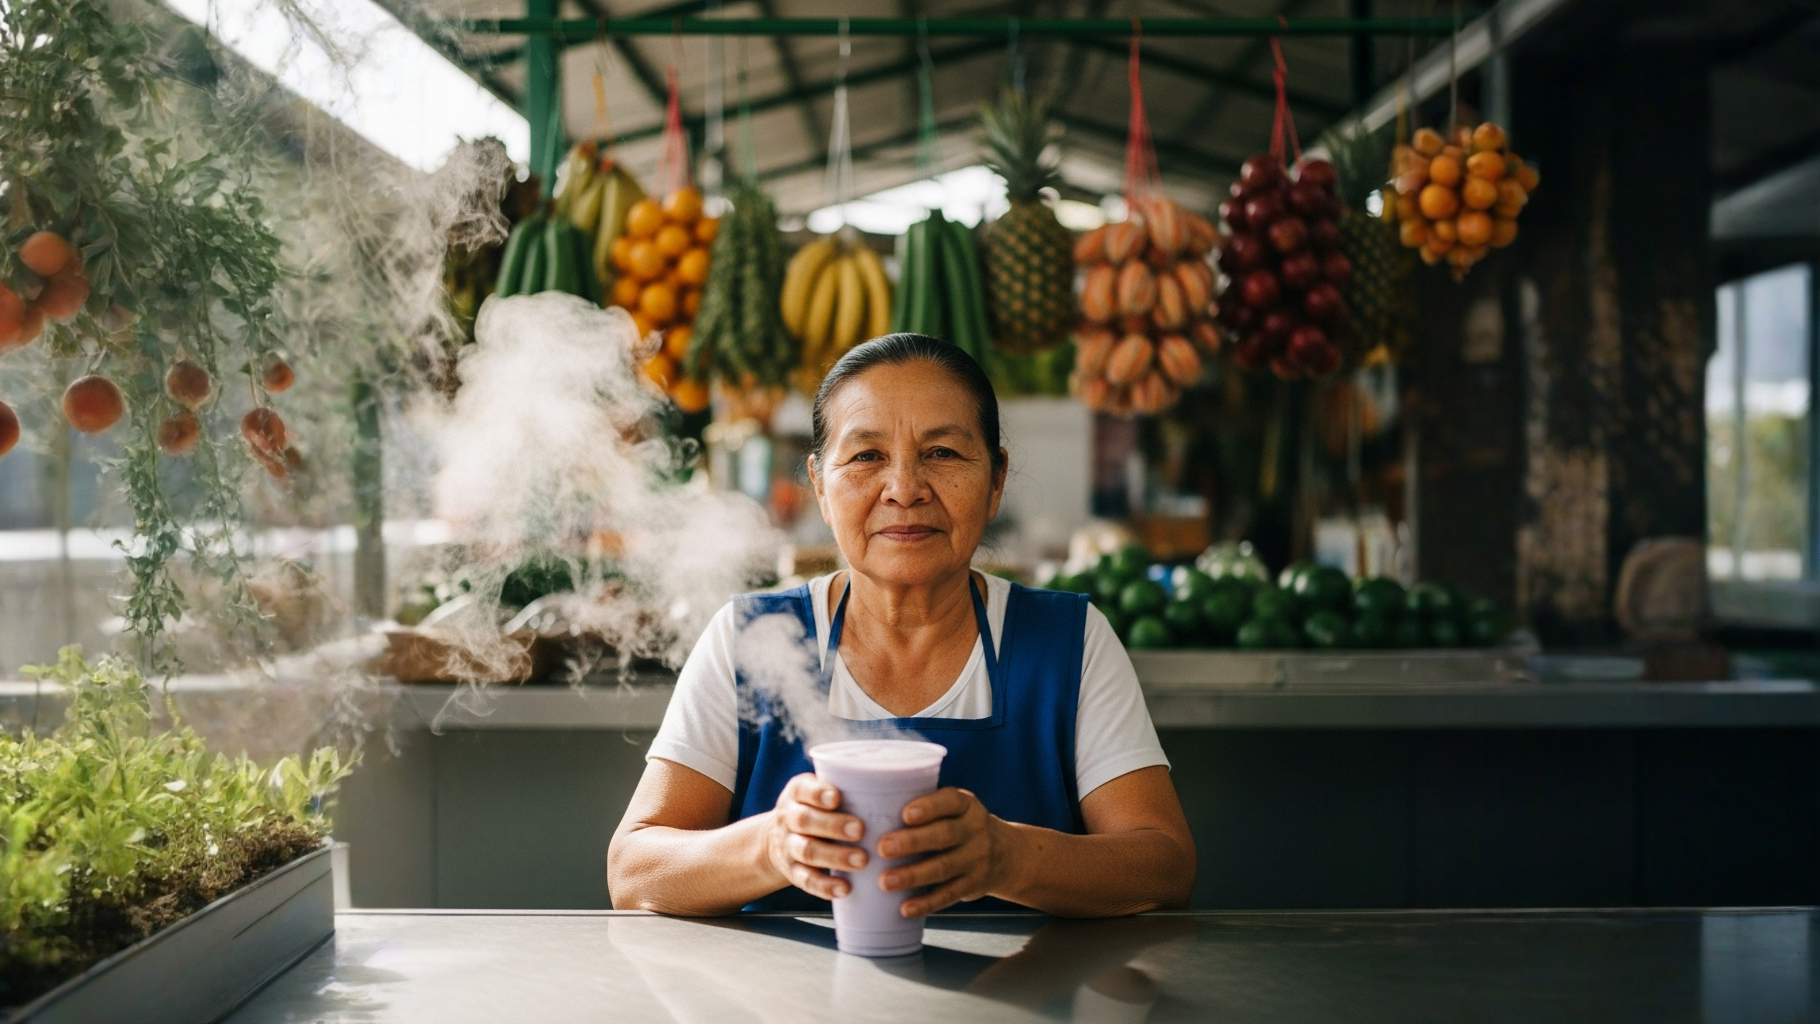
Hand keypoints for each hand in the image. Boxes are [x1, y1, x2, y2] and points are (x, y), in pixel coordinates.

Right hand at [763, 773, 867, 900]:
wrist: (774, 840)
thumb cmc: (814, 810)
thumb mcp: (817, 794)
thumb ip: (844, 789)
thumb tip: (892, 787)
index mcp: (797, 793)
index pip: (802, 789)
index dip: (817, 794)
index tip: (837, 798)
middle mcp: (788, 818)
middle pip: (804, 820)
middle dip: (832, 825)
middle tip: (860, 830)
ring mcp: (788, 846)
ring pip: (807, 851)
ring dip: (835, 856)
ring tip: (862, 860)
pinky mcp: (792, 872)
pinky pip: (806, 880)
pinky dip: (825, 886)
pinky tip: (845, 889)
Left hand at [876, 787, 1008, 916]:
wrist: (1007, 854)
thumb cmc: (963, 826)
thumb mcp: (956, 809)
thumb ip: (927, 807)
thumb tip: (870, 809)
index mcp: (966, 805)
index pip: (950, 801)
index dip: (928, 807)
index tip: (905, 814)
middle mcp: (975, 830)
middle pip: (944, 835)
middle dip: (912, 842)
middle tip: (882, 848)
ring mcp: (976, 859)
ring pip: (943, 867)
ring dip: (913, 876)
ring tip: (885, 882)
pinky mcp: (973, 884)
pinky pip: (948, 895)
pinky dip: (926, 903)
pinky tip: (904, 908)